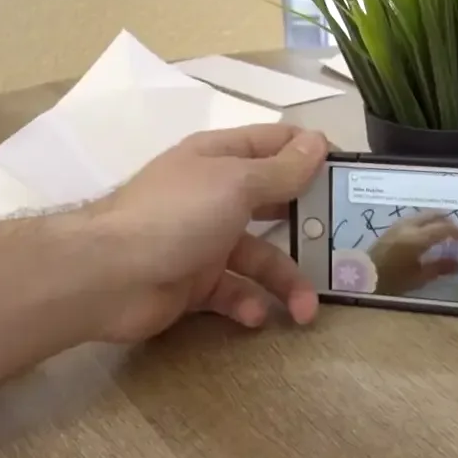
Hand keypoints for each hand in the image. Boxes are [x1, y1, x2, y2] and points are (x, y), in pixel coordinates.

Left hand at [86, 125, 328, 342]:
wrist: (109, 275)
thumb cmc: (176, 216)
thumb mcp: (236, 183)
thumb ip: (280, 170)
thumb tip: (317, 142)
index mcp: (219, 159)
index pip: (273, 145)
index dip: (310, 154)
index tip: (348, 174)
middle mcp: (212, 195)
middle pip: (272, 205)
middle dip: (307, 226)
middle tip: (343, 246)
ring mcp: (201, 241)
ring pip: (258, 259)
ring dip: (284, 283)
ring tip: (306, 311)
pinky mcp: (192, 285)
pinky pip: (233, 293)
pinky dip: (247, 305)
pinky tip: (255, 315)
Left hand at [367, 212, 457, 295]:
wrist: (362, 277)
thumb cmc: (391, 281)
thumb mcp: (418, 277)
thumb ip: (440, 267)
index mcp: (416, 238)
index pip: (444, 229)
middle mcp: (408, 226)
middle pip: (434, 216)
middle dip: (450, 222)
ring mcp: (398, 225)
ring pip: (424, 215)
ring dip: (438, 220)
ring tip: (446, 233)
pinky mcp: (392, 228)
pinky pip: (415, 219)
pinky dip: (427, 222)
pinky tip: (429, 234)